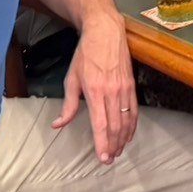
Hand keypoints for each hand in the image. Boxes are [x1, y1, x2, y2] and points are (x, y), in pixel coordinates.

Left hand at [53, 11, 135, 163]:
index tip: (103, 158)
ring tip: (118, 151)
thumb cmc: (86, 54)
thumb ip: (67, 105)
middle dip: (113, 146)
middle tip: (109, 159)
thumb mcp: (71, 78)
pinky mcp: (131, 85)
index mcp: (95, 92)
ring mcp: (124, 89)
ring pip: (127, 120)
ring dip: (123, 139)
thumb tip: (58, 124)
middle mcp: (112, 92)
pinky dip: (132, 125)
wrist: (106, 32)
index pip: (101, 124)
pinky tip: (128, 134)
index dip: (102, 143)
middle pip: (116, 126)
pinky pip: (134, 110)